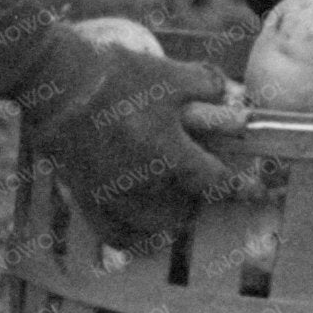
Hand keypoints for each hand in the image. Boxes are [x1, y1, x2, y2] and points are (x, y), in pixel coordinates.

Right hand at [21, 33, 259, 247]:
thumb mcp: (169, 74)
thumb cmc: (116, 76)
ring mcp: (111, 194)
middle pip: (183, 211)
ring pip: (152, 227)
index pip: (214, 182)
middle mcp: (141, 183)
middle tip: (201, 185)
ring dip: (170, 219)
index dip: (238, 188)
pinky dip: (133, 238)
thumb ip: (205, 86)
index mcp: (167, 153)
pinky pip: (114, 235)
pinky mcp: (85, 196)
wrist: (58, 81)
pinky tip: (142, 234)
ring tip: (174, 203)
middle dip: (199, 200)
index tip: (254, 192)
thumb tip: (226, 92)